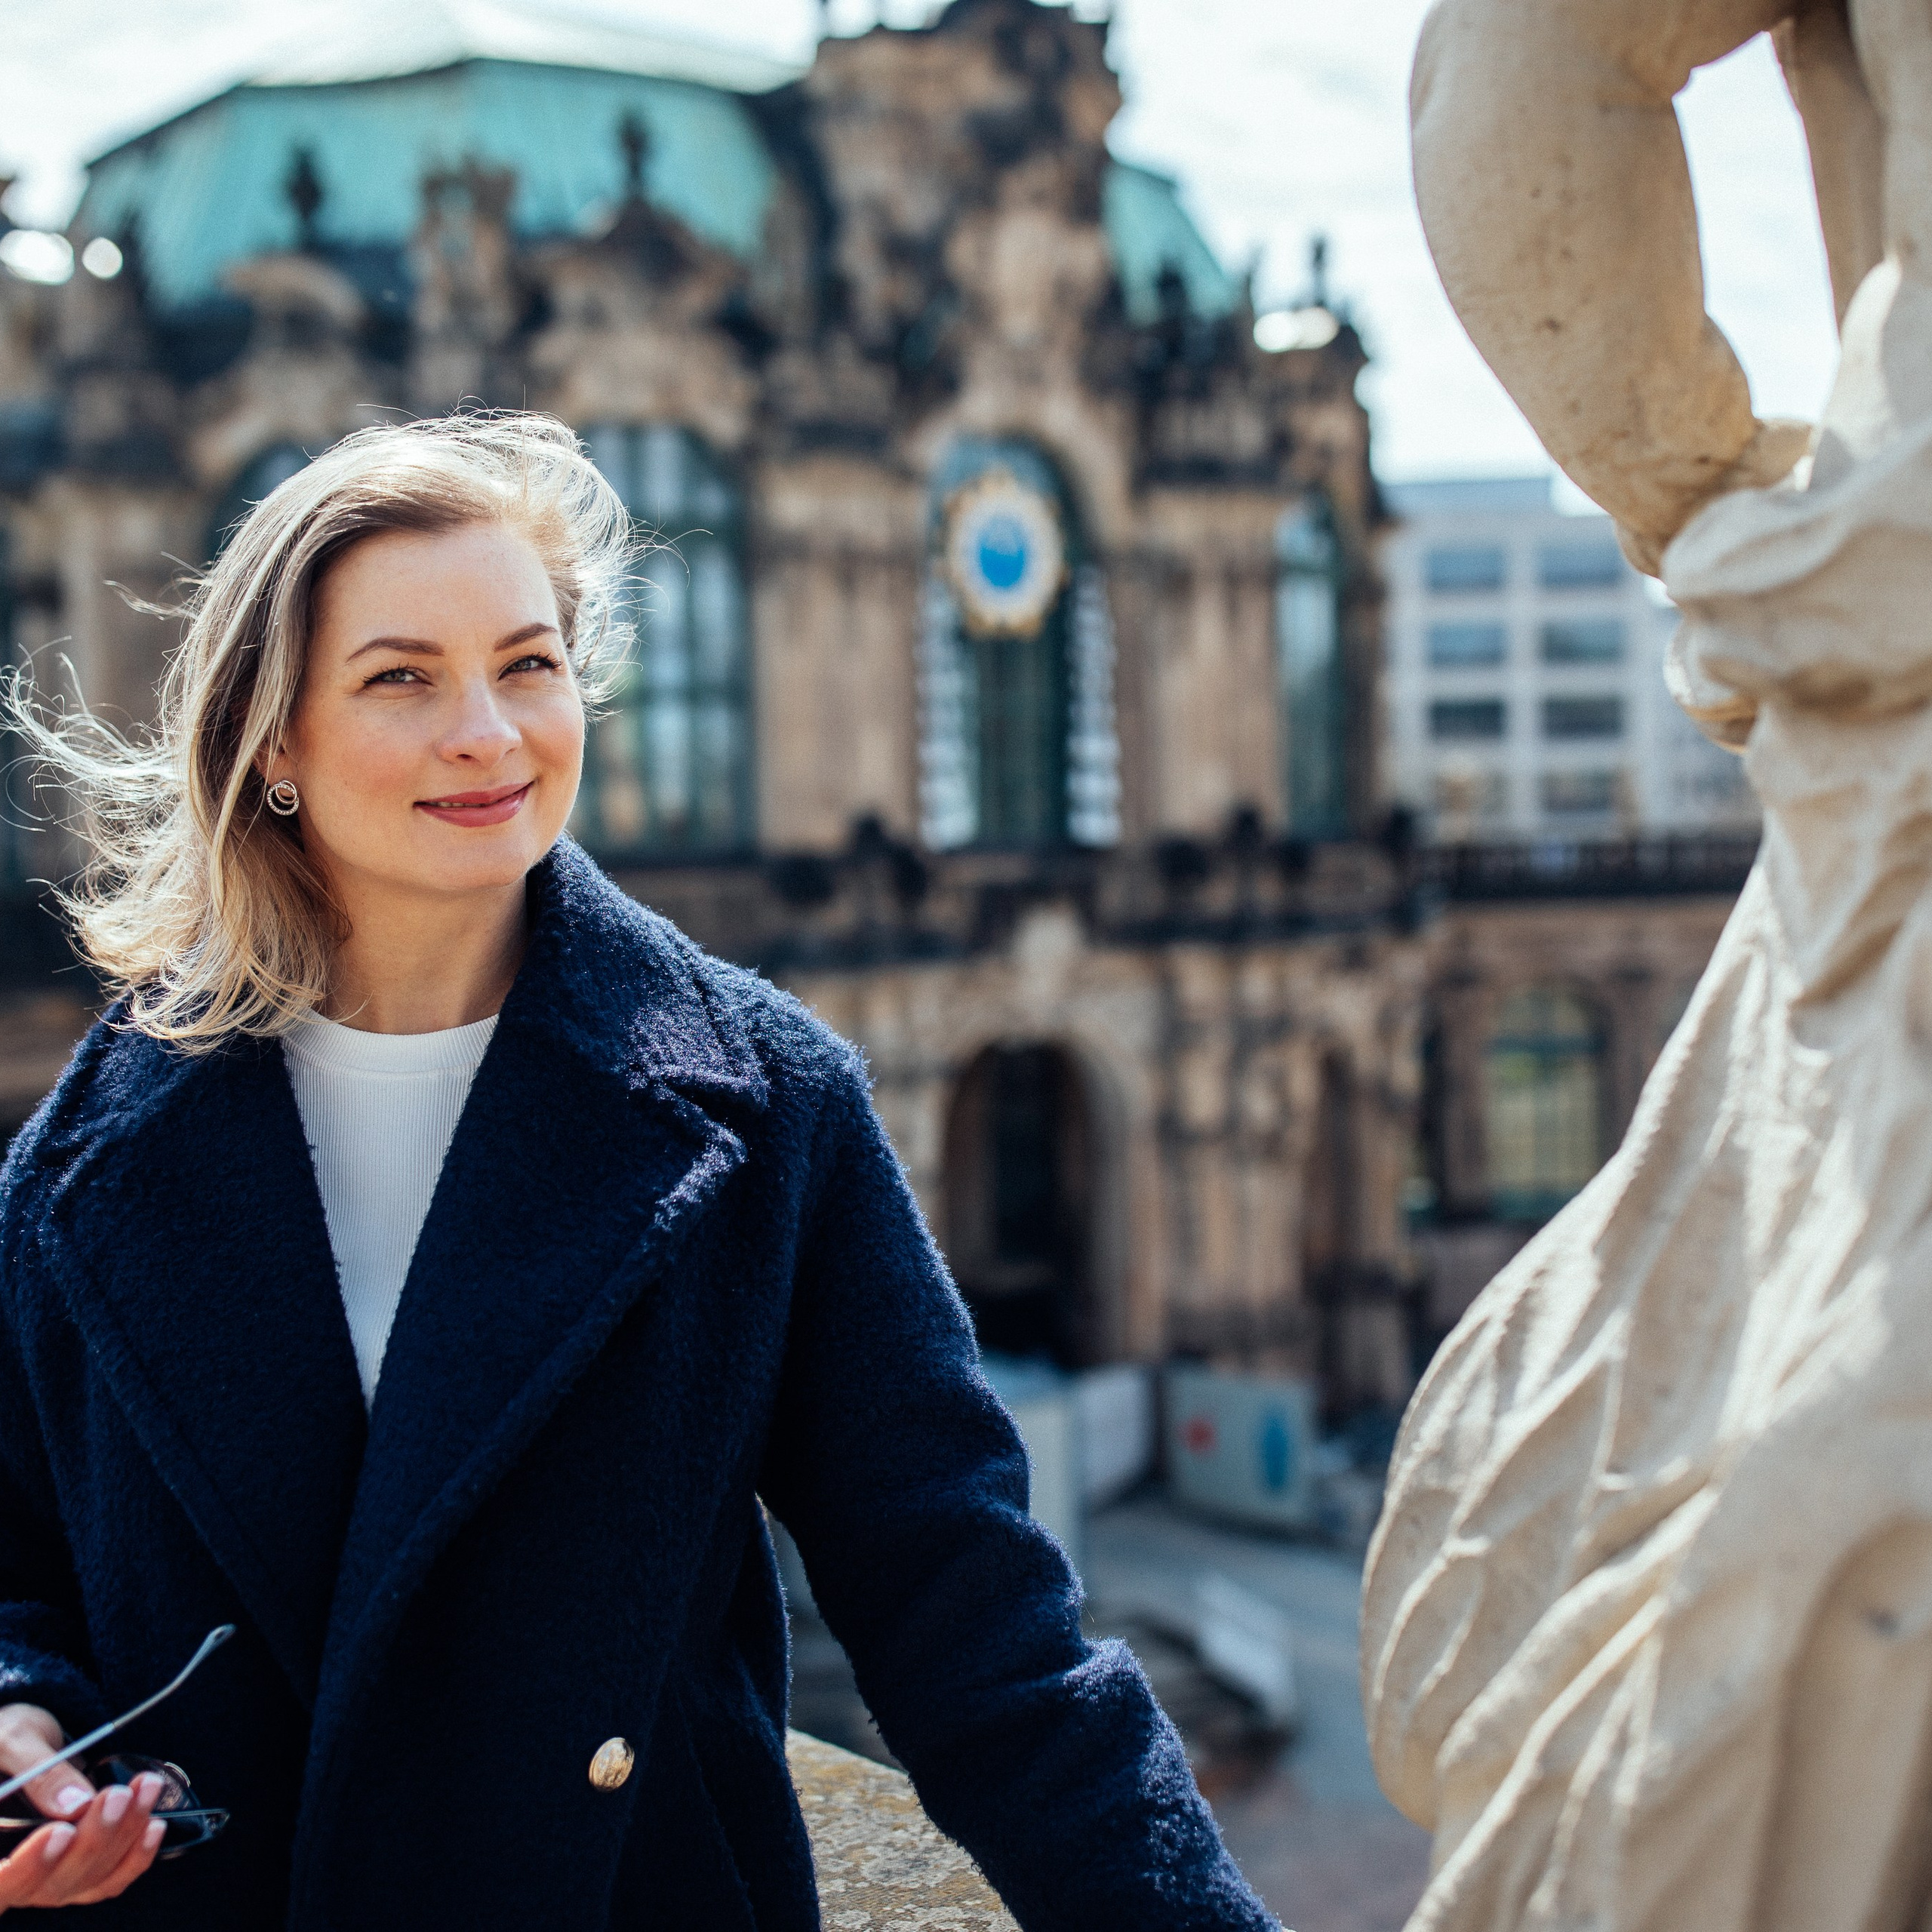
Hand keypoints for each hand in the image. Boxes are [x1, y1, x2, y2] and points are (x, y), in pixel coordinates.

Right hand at [0, 1704, 164, 1909]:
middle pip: (53, 1884)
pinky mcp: (81, 1869)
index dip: (28, 1868)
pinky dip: (136, 1856)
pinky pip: (110, 1879)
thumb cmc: (9, 1743)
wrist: (30, 1746)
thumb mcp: (14, 1742)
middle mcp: (18, 1876)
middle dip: (93, 1839)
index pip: (3, 1883)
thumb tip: (75, 1804)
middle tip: (119, 1795)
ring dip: (125, 1836)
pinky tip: (154, 1825)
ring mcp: (50, 1878)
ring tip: (147, 1787)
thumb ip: (40, 1774)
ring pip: (89, 1879)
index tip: (60, 1831)